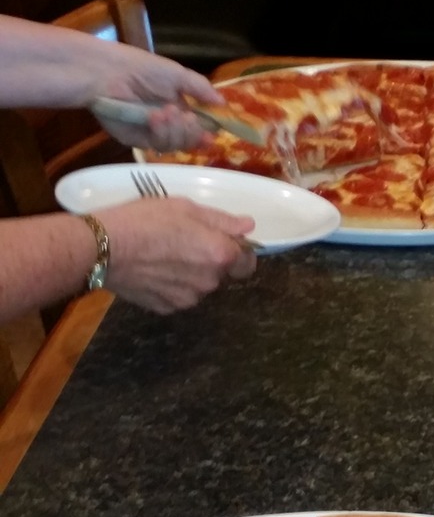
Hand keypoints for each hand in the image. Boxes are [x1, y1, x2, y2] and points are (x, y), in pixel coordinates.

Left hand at [82, 44, 225, 153]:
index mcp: (178, 106)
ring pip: (174, 145)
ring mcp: (151, 133)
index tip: (215, 135)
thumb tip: (224, 103)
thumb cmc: (142, 68)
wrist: (109, 73)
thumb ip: (201, 89)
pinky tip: (155, 117)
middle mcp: (167, 122)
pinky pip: (156, 145)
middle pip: (189, 140)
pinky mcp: (135, 140)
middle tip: (189, 119)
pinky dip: (160, 132)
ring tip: (168, 112)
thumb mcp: (177, 74)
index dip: (207, 132)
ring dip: (176, 130)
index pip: (198, 126)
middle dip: (192, 131)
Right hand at [99, 199, 256, 312]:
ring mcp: (187, 299)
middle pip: (221, 274)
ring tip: (164, 255)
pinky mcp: (166, 308)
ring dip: (190, 274)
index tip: (221, 241)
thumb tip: (248, 227)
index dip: (238, 251)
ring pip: (199, 286)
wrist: (102, 248)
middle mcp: (209, 282)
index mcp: (219, 255)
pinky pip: (178, 296)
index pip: (247, 262)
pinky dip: (171, 286)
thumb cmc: (144, 220)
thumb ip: (221, 220)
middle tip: (183, 242)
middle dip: (210, 261)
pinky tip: (153, 270)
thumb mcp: (185, 208)